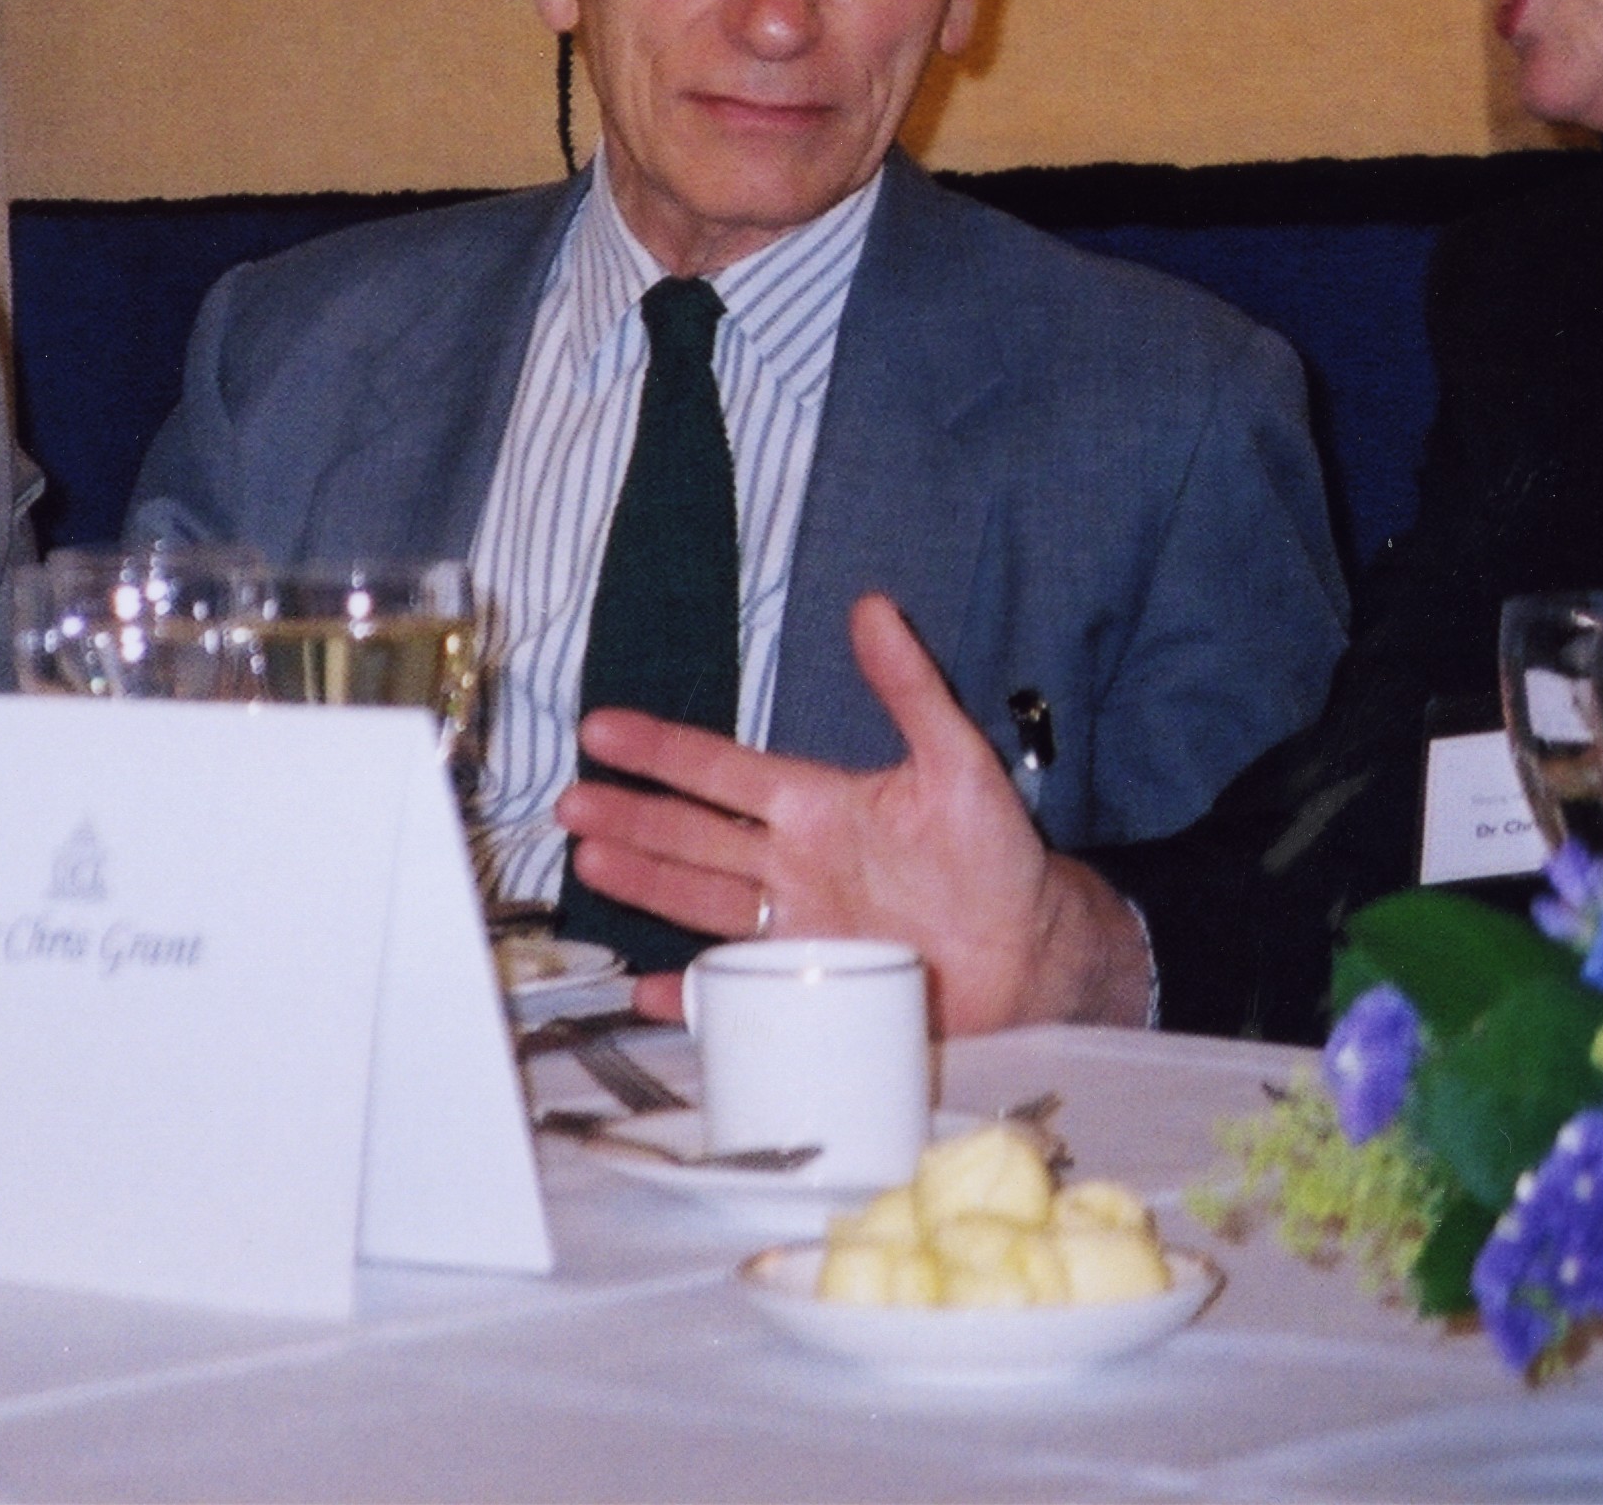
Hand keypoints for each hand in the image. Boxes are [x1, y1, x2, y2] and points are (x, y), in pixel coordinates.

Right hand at [553, 591, 1153, 1036]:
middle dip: (631, 817)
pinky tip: (647, 990)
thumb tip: (874, 608)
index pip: (720, 771)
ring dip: (645, 880)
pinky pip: (736, 987)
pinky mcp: (808, 983)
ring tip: (590, 858)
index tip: (602, 729)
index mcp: (812, 804)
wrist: (1031, 950)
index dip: (662, 750)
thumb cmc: (995, 853)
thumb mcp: (955, 760)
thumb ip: (910, 688)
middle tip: (571, 804)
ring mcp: (794, 924)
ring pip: (700, 899)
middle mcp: (789, 861)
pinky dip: (691, 994)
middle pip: (692, 835)